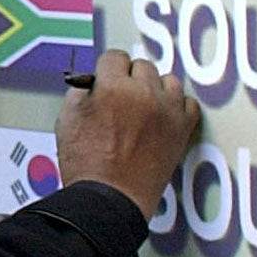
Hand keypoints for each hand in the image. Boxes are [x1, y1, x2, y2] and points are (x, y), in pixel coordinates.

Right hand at [54, 49, 200, 218]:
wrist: (110, 199)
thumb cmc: (88, 166)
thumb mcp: (67, 120)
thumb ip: (81, 93)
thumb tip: (94, 83)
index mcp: (112, 88)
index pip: (114, 57)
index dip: (106, 70)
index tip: (106, 79)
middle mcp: (144, 94)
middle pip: (142, 65)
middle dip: (129, 78)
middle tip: (121, 97)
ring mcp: (167, 111)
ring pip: (168, 80)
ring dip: (155, 89)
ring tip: (144, 105)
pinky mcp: (182, 129)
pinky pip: (188, 103)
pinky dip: (177, 106)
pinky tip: (163, 115)